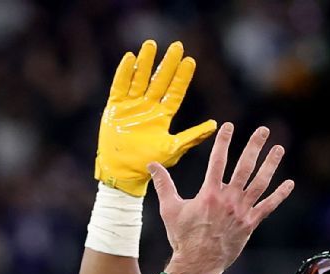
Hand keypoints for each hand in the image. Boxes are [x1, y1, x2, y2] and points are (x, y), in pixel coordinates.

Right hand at [95, 40, 216, 196]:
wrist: (122, 172)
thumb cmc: (148, 163)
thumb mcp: (173, 149)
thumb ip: (192, 136)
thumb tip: (214, 126)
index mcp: (162, 116)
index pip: (174, 92)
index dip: (182, 77)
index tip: (190, 61)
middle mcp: (148, 107)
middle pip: (159, 80)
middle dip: (167, 64)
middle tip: (177, 46)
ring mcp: (131, 105)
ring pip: (140, 78)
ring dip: (146, 62)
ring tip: (152, 44)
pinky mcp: (115, 107)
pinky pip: (120, 86)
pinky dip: (124, 72)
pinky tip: (130, 58)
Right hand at [151, 123, 294, 273]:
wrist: (198, 263)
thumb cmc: (183, 237)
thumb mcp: (169, 209)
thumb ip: (164, 185)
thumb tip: (152, 165)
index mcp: (210, 193)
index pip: (218, 160)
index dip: (223, 141)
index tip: (228, 126)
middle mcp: (228, 199)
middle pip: (245, 166)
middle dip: (254, 146)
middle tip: (263, 130)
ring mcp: (242, 211)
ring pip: (260, 183)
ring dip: (270, 164)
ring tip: (278, 149)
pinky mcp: (250, 224)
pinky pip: (268, 207)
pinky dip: (279, 195)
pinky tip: (289, 183)